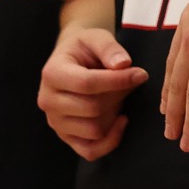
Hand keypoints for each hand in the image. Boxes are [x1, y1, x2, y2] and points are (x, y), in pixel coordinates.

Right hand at [38, 27, 145, 161]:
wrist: (72, 61)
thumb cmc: (85, 49)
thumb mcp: (96, 37)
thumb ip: (109, 48)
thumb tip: (123, 65)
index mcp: (52, 74)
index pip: (87, 84)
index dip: (118, 80)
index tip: (140, 74)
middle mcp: (48, 101)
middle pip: (92, 108)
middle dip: (118, 95)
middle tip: (131, 83)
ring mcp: (55, 122)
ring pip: (94, 129)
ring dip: (115, 114)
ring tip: (120, 96)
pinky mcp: (66, 137)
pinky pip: (90, 151)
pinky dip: (111, 140)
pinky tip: (121, 121)